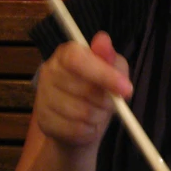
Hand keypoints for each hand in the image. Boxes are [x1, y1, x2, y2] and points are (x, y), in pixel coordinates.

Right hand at [35, 32, 132, 147]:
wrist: (79, 121)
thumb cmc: (98, 90)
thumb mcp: (112, 71)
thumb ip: (110, 59)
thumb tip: (103, 40)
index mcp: (66, 53)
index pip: (78, 59)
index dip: (103, 74)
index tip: (126, 89)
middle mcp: (49, 71)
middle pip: (84, 89)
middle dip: (107, 100)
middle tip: (112, 103)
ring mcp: (43, 97)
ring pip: (82, 112)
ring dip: (99, 116)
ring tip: (97, 112)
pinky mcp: (44, 121)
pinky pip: (76, 129)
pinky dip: (89, 130)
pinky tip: (87, 124)